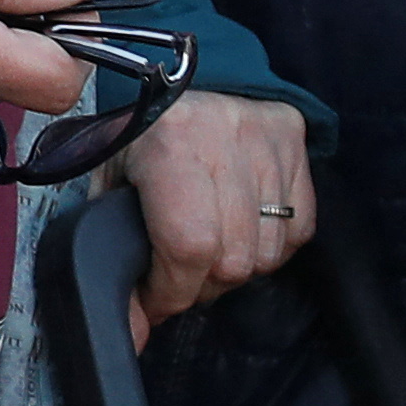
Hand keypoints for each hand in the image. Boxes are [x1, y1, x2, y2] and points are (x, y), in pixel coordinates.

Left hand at [126, 89, 314, 337]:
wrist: (182, 74)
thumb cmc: (137, 135)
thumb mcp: (106, 183)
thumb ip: (109, 254)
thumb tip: (134, 332)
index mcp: (167, 141)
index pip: (189, 246)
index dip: (172, 291)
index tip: (156, 299)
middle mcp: (224, 133)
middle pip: (233, 259)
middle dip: (201, 285)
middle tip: (180, 273)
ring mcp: (267, 136)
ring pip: (269, 253)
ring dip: (236, 267)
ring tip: (209, 247)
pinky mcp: (296, 139)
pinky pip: (299, 229)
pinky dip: (270, 244)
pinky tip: (241, 227)